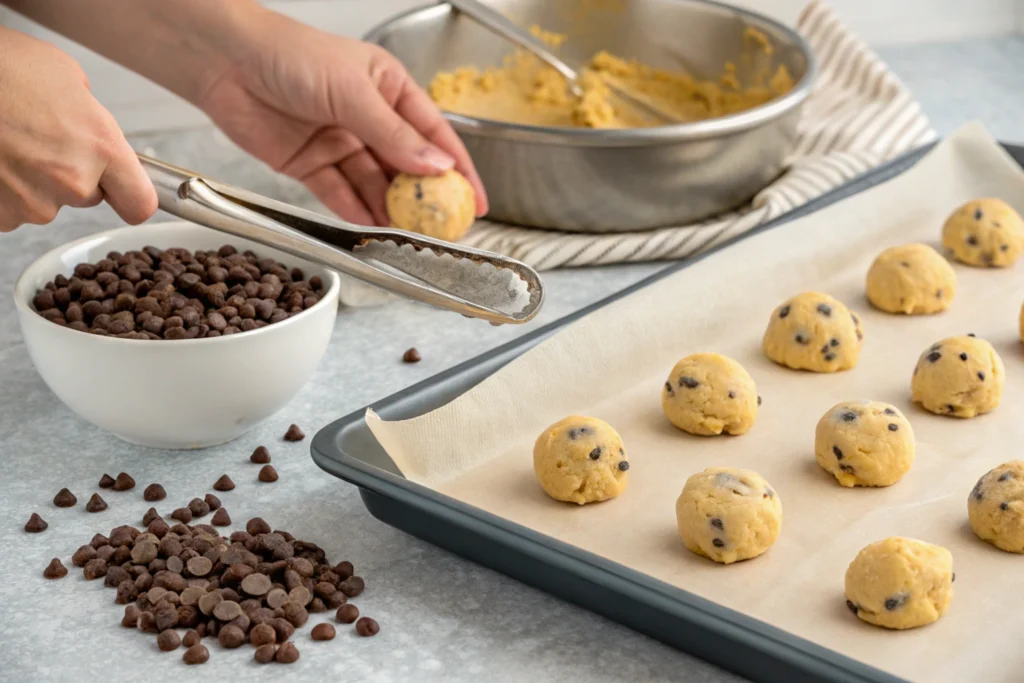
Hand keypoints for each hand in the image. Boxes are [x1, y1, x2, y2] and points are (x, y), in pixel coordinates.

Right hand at [0, 28, 156, 231]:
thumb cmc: (1, 68)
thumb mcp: (66, 77)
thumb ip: (92, 118)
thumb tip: (95, 133)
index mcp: (101, 147)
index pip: (140, 203)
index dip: (131, 195)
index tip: (126, 191)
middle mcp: (72, 183)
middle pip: (87, 196)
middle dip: (70, 172)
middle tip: (41, 138)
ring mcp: (31, 203)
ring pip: (45, 201)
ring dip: (32, 179)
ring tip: (9, 141)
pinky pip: (10, 208)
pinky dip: (3, 188)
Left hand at [196, 15, 487, 226]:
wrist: (225, 61)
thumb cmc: (290, 53)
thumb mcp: (353, 92)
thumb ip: (394, 136)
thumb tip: (435, 167)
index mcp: (390, 89)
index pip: (435, 136)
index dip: (459, 170)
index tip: (475, 201)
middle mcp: (369, 118)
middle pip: (406, 167)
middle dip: (423, 199)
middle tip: (440, 228)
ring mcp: (340, 142)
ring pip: (374, 185)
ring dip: (389, 210)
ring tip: (406, 235)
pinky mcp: (310, 164)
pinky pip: (340, 194)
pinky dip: (354, 212)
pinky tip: (369, 228)